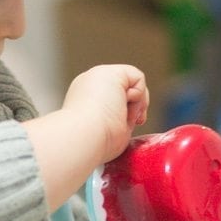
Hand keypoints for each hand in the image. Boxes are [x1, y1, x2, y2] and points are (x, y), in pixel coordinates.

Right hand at [24, 64, 148, 213]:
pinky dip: (139, 94)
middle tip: (126, 125)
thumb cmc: (87, 147)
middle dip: (132, 108)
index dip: (123, 114)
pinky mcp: (111, 72)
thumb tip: (125, 132)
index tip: (120, 129)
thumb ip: (111, 130)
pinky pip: (138, 77)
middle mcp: (89, 85)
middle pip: (124, 91)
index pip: (112, 102)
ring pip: (133, 84)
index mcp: (81, 102)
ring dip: (136, 104)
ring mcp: (98, 76)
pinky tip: (126, 107)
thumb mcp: (101, 138)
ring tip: (123, 118)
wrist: (80, 137)